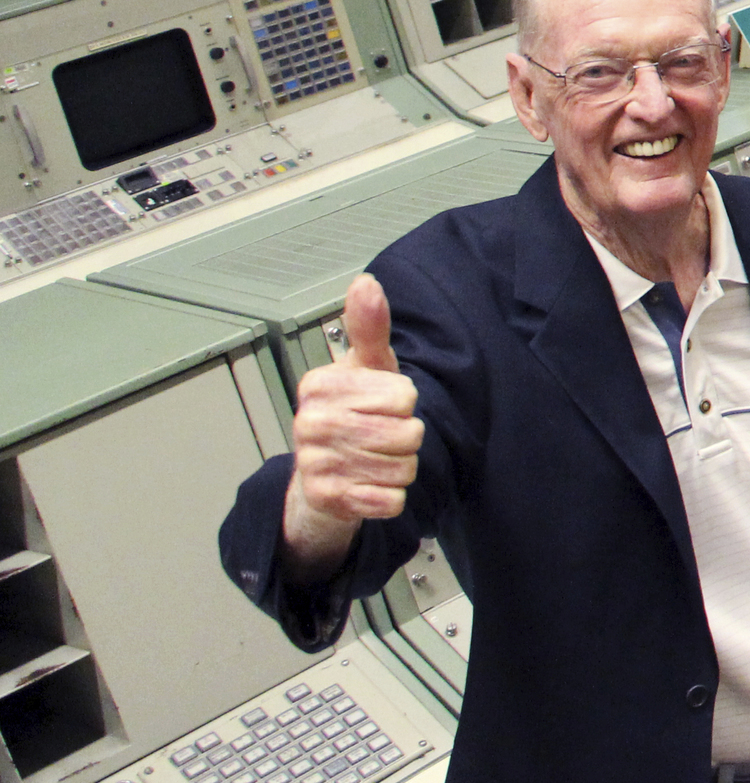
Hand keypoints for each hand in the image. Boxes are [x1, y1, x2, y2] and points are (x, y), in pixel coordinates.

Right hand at [283, 274, 424, 574]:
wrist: (322, 475)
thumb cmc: (353, 411)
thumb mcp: (367, 366)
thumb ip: (369, 326)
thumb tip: (366, 282)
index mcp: (319, 385)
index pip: (405, 396)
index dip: (405, 402)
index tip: (381, 402)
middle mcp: (309, 423)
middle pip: (407, 434)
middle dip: (407, 438)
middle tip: (383, 434)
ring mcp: (314, 463)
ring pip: (403, 468)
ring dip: (401, 467)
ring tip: (375, 458)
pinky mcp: (325, 499)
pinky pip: (390, 500)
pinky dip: (390, 497)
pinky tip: (369, 485)